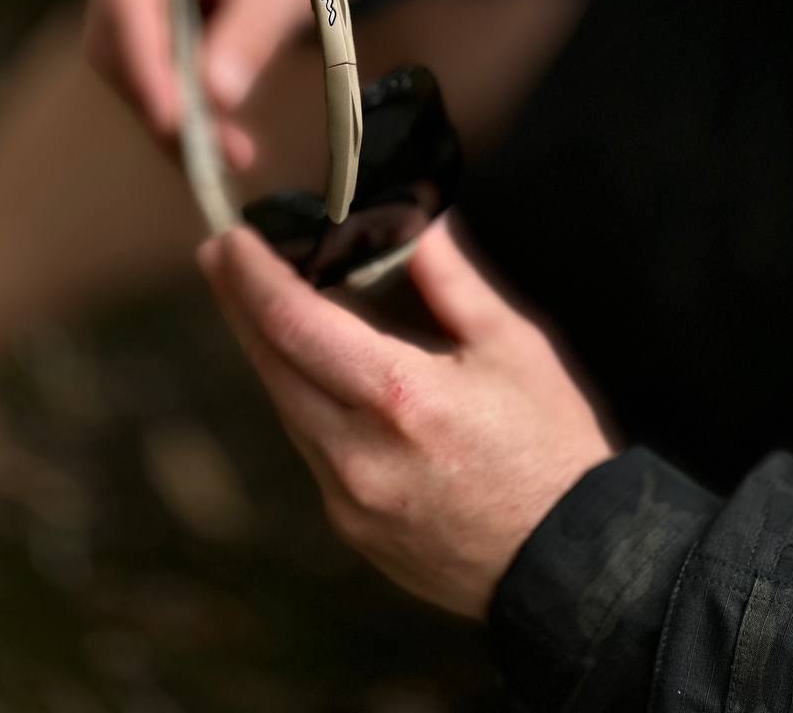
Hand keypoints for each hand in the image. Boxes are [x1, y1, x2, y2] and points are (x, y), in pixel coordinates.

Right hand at [84, 0, 369, 166]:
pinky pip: (147, 69)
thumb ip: (254, 30)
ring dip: (174, 116)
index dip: (145, 66)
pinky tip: (221, 141)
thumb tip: (216, 94)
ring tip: (234, 152)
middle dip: (164, 103)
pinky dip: (181, 107)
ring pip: (127, 66)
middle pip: (116, 41)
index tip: (173, 120)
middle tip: (221, 153)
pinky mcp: (141, 14)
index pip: (128, 0)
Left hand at [198, 218, 613, 619]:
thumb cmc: (551, 447)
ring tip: (257, 302)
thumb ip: (452, 282)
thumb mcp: (514, 348)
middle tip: (219, 256)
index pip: (296, 324)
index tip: (230, 240)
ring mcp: (347, 498)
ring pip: (285, 407)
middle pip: (271, 364)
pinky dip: (300, 398)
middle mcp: (357, 453)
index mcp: (400, 398)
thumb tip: (415, 227)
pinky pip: (309, 447)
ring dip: (266, 351)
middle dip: (238, 303)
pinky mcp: (350, 527)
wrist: (572, 565)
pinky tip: (308, 371)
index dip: (254, 277)